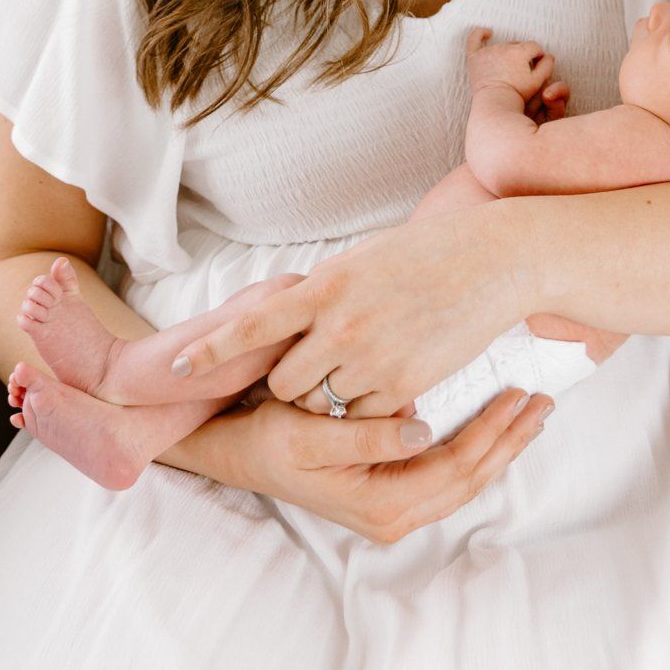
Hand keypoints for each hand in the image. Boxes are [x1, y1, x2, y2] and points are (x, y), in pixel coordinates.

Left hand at [170, 203, 538, 417]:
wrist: (494, 261)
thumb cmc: (430, 252)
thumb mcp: (364, 260)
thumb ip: (325, 293)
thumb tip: (295, 312)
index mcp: (325, 287)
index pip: (252, 325)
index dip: (211, 349)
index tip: (176, 368)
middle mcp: (339, 327)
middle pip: (285, 383)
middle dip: (291, 385)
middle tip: (311, 373)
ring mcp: (371, 359)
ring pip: (325, 404)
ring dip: (333, 398)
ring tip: (363, 369)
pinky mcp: (404, 387)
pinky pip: (366, 417)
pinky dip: (370, 409)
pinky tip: (393, 379)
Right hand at [236, 389, 552, 543]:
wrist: (239, 453)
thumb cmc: (271, 439)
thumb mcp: (312, 433)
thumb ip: (368, 435)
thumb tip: (424, 428)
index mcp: (381, 504)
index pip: (456, 468)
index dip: (491, 431)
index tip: (518, 394)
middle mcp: (394, 515)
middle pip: (470, 479)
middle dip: (509, 440)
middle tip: (542, 401)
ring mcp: (394, 507)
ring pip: (464, 479)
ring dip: (500, 445)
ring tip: (529, 412)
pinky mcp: (391, 491)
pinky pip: (447, 473)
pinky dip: (476, 446)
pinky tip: (493, 425)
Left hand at [466, 25, 560, 103]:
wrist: (494, 103)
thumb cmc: (517, 94)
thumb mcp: (538, 81)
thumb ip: (547, 66)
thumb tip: (549, 55)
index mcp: (520, 51)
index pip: (534, 46)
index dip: (538, 55)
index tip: (537, 66)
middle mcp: (503, 47)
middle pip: (518, 44)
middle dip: (523, 55)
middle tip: (522, 71)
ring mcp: (488, 51)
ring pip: (502, 45)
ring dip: (507, 52)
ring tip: (509, 67)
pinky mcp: (475, 57)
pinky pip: (474, 40)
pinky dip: (480, 34)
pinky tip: (488, 33)